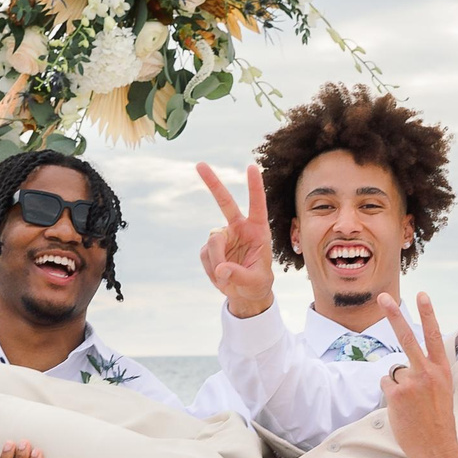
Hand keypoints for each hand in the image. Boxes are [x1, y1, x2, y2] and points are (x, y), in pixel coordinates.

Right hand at [196, 160, 274, 317]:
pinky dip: (211, 269)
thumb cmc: (257, 283)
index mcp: (258, 230)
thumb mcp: (256, 282)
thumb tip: (221, 269)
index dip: (254, 187)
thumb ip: (240, 275)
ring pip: (213, 242)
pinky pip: (205, 255)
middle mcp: (239, 228)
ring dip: (217, 261)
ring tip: (226, 278)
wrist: (244, 293)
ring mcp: (223, 236)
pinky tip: (220, 277)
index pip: (257, 204)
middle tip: (200, 164)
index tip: (251, 167)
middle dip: (212, 183)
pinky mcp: (209, 247)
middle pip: (225, 202)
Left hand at [377, 292, 457, 457]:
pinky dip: (390, 394)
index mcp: (442, 371)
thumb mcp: (443, 391)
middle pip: (407, 338)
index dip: (428, 314)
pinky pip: (385, 384)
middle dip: (394, 315)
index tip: (421, 294)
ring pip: (394, 370)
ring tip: (410, 403)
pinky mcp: (395, 395)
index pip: (434, 336)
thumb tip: (405, 363)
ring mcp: (410, 383)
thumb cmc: (439, 420)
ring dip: (397, 383)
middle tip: (383, 297)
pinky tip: (401, 407)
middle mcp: (427, 373)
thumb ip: (429, 372)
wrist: (437, 448)